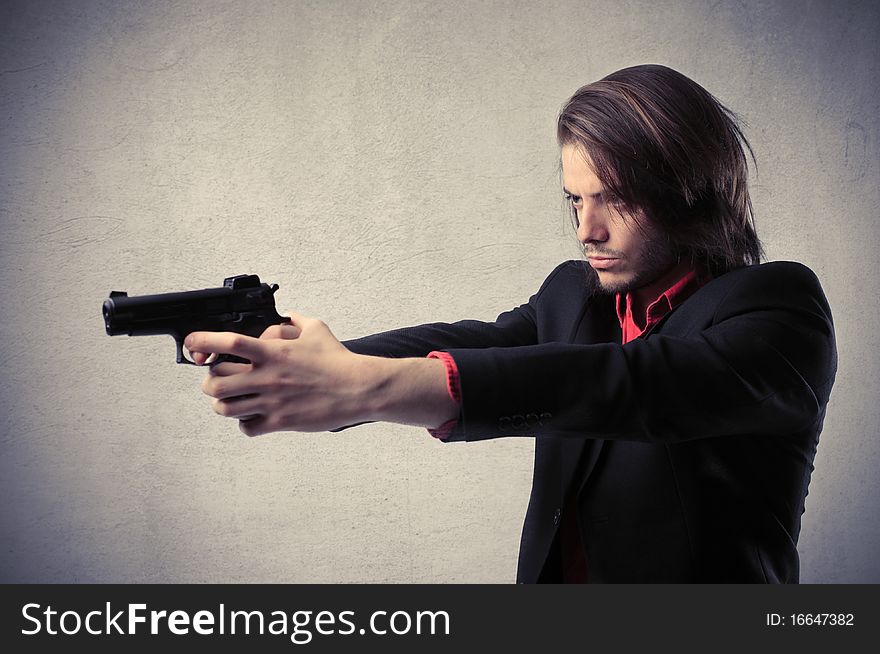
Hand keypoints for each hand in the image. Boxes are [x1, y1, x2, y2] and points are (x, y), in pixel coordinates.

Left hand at [185, 312, 374, 435]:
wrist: (357, 389)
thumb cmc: (338, 360)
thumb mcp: (316, 329)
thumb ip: (293, 321)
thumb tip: (284, 317)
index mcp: (272, 352)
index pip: (227, 343)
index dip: (202, 341)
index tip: (194, 343)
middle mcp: (267, 377)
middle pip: (215, 383)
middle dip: (210, 382)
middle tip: (217, 379)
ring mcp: (271, 402)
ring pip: (225, 408)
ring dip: (223, 404)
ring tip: (231, 400)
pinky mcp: (280, 422)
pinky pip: (247, 428)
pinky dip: (244, 423)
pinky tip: (254, 416)